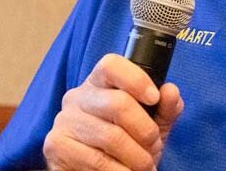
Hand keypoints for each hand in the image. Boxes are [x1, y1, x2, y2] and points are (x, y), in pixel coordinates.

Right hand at [43, 54, 183, 170]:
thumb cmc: (126, 144)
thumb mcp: (151, 124)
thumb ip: (165, 108)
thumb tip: (170, 91)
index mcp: (100, 83)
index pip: (111, 65)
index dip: (136, 79)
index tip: (154, 99)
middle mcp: (78, 97)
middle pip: (117, 102)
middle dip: (145, 130)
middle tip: (154, 146)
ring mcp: (64, 120)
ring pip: (110, 136)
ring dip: (136, 157)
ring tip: (145, 166)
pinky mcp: (56, 146)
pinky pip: (95, 160)